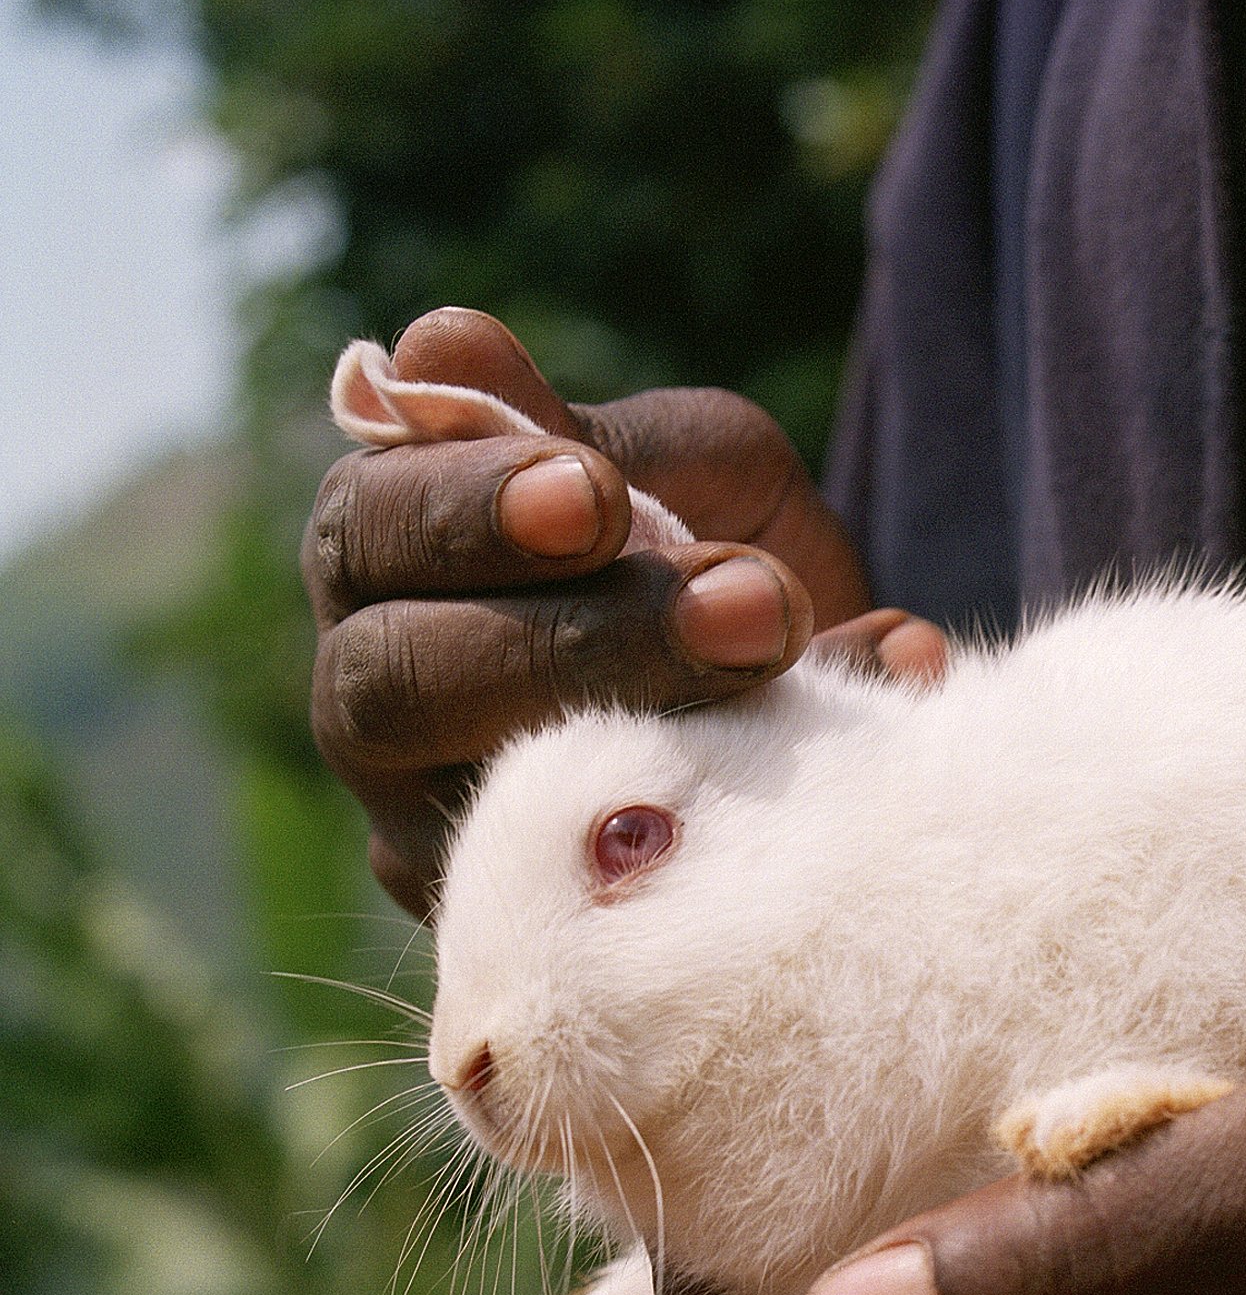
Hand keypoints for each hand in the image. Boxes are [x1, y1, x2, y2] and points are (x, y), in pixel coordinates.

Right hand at [304, 306, 945, 912]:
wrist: (821, 725)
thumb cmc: (722, 561)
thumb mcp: (699, 476)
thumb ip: (601, 426)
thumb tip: (445, 346)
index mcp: (385, 564)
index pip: (365, 533)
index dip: (463, 513)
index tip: (593, 497)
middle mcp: (376, 708)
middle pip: (387, 686)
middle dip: (568, 642)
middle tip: (741, 607)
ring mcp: (434, 843)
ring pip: (465, 818)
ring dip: (640, 753)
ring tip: (784, 683)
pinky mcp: (516, 948)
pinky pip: (578, 919)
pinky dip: (716, 848)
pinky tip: (831, 787)